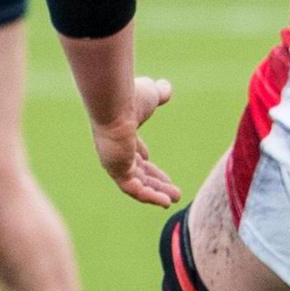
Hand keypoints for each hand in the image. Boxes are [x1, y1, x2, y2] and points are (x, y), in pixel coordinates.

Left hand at [90, 76, 179, 206]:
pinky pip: (134, 189)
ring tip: (174, 200)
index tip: (158, 168)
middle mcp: (116, 151)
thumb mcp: (151, 95)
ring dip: (156, 193)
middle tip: (174, 192)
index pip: (133, 153)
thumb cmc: (131, 96)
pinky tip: (165, 202)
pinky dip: (149, 197)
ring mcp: (115, 162)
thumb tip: (166, 87)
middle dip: (156, 183)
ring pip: (137, 184)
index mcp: (122, 135)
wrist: (116, 103)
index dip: (144, 161)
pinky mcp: (116, 170)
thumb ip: (159, 94)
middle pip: (138, 172)